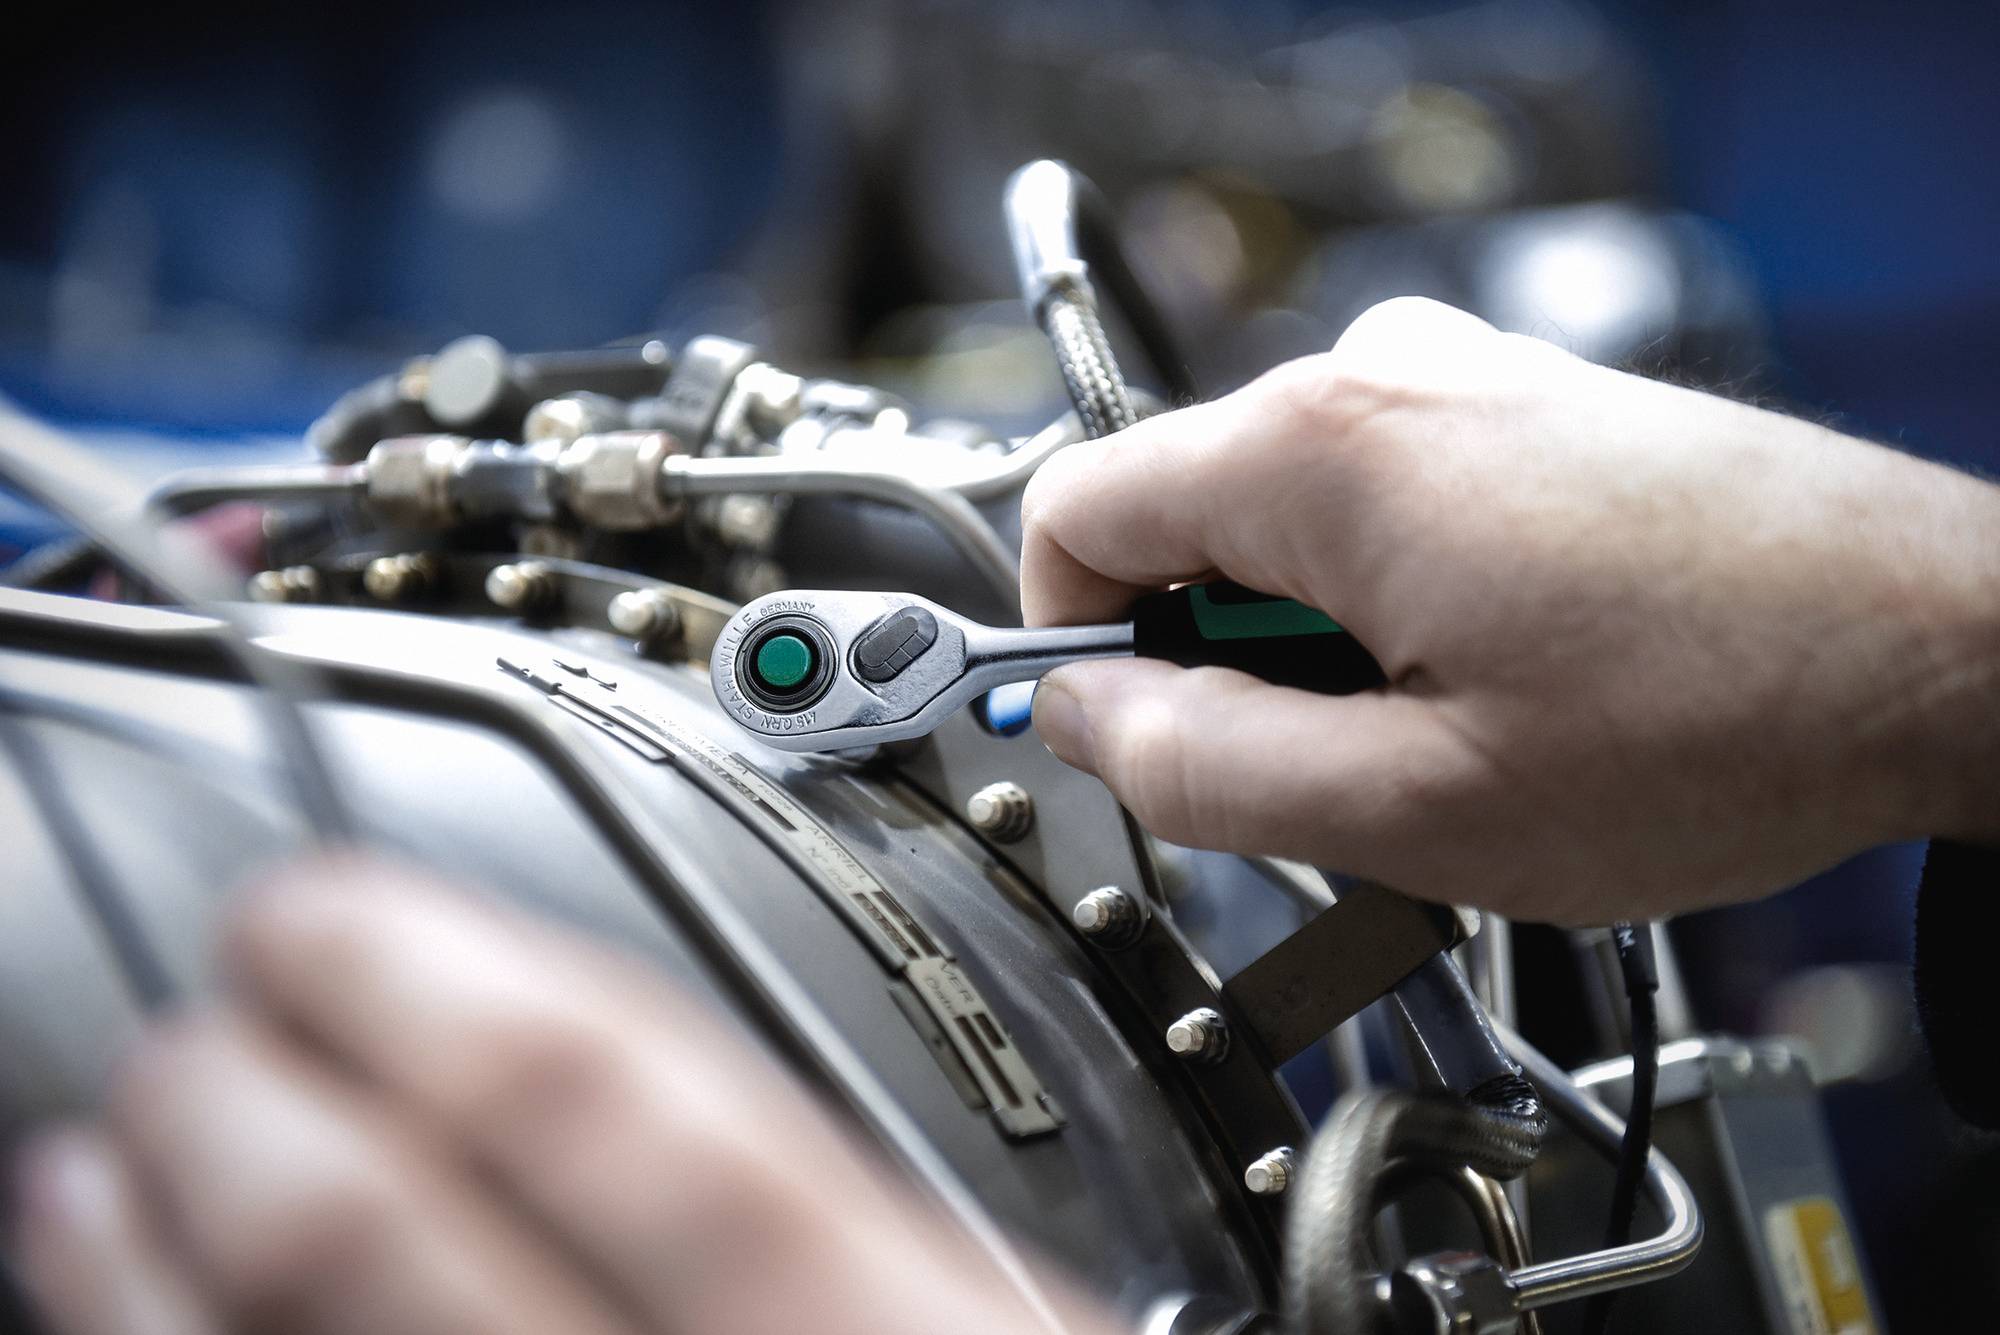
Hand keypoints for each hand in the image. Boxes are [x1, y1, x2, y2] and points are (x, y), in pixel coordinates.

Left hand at [9, 859, 1111, 1334]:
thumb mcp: (990, 1331)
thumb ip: (825, 1227)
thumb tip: (585, 1089)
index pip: (619, 1110)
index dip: (436, 986)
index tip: (328, 918)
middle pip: (394, 1245)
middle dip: (252, 1104)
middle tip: (202, 1023)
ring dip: (158, 1263)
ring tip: (107, 1159)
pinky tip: (131, 1330)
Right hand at [1022, 297, 1999, 922]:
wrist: (1949, 651)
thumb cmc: (1724, 719)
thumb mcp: (1417, 807)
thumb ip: (1201, 769)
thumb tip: (1082, 717)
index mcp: (1318, 449)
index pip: (1072, 513)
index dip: (1067, 643)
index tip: (1124, 735)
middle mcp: (1380, 373)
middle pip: (1185, 523)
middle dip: (1221, 663)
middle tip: (1340, 773)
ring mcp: (1462, 376)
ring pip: (1285, 526)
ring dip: (1319, 646)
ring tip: (1448, 732)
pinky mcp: (1523, 406)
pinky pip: (1382, 503)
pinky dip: (1395, 602)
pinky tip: (1501, 678)